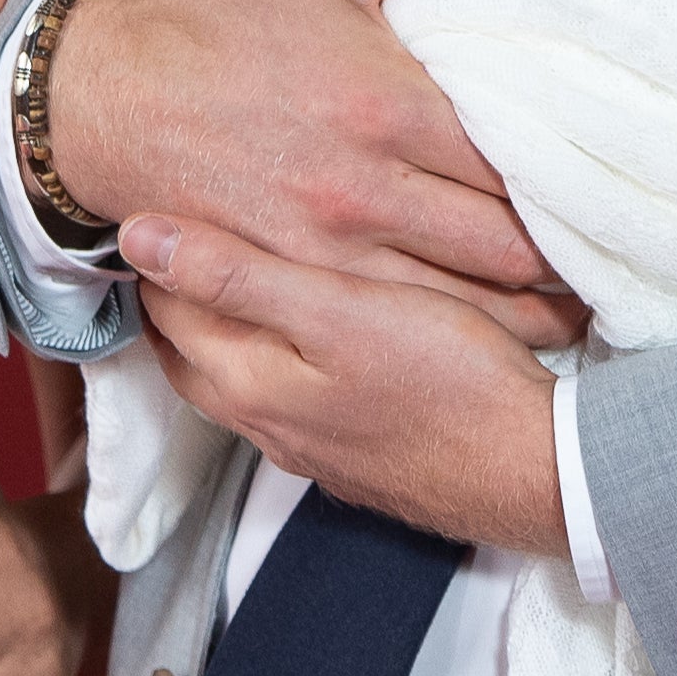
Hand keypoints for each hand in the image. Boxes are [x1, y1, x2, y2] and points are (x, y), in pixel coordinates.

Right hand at [49, 0, 584, 343]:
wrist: (103, 90)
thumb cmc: (223, 15)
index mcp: (390, 103)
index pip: (522, 160)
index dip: (584, 180)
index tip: (625, 185)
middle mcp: (365, 187)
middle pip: (508, 247)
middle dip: (573, 260)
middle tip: (620, 257)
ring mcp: (327, 247)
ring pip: (464, 305)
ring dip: (531, 312)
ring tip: (582, 307)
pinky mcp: (291, 282)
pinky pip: (397, 325)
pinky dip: (458, 334)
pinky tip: (498, 335)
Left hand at [126, 214, 570, 553]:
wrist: (537, 471)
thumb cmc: (445, 378)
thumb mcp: (336, 308)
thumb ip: (237, 275)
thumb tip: (139, 237)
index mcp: (249, 383)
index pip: (168, 312)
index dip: (156, 255)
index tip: (153, 203)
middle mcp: (268, 426)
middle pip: (192, 354)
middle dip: (174, 299)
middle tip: (177, 238)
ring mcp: (313, 450)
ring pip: (240, 382)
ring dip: (223, 333)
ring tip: (230, 277)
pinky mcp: (357, 457)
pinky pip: (289, 403)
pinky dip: (275, 362)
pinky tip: (306, 341)